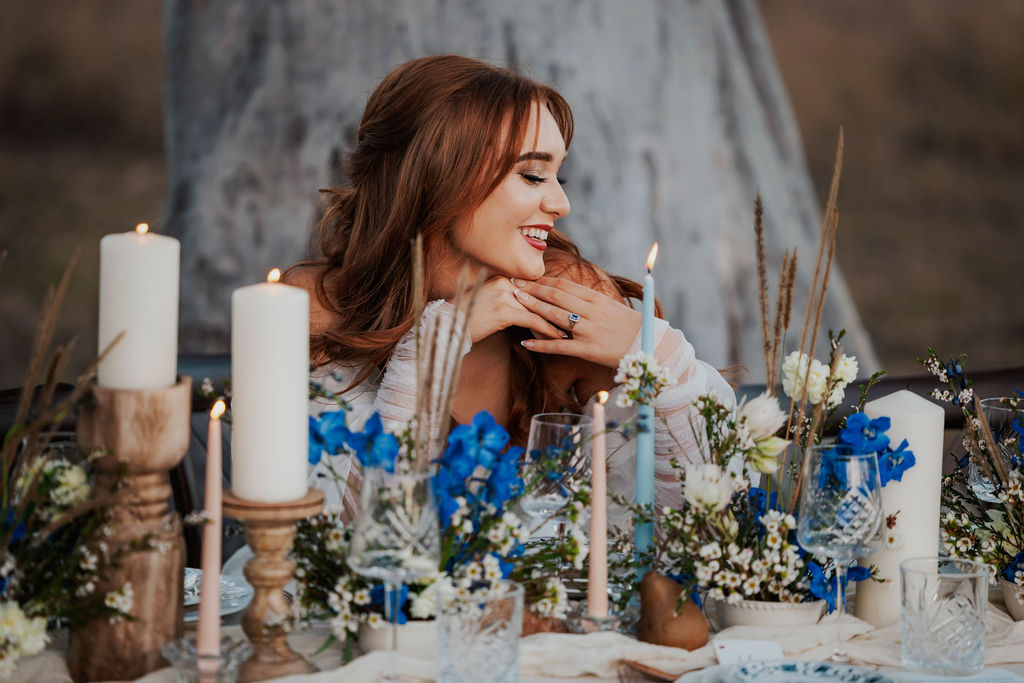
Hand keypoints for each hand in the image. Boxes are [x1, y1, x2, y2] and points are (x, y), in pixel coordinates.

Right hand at [456, 276, 566, 343]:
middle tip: (576, 319)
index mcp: (504, 278)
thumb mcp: (490, 302)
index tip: (568, 308)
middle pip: (540, 296)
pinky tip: (557, 338)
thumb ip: (509, 299)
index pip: (536, 287)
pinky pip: (532, 320)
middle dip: (559, 309)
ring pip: (539, 309)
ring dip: (557, 321)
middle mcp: (506, 283)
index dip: (552, 299)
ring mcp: (505, 295)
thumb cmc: (469, 318)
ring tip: (571, 330)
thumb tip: (529, 307)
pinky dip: (547, 330)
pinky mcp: (504, 311)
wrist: (449, 326)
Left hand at [511, 276, 641, 367]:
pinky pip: (559, 346)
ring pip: (555, 316)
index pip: (565, 285)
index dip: (544, 280)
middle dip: (532, 289)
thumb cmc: (630, 328)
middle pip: (556, 296)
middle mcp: (591, 312)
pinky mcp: (588, 350)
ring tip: (515, 302)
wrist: (651, 347)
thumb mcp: (612, 307)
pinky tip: (525, 342)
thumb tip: (571, 293)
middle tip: (513, 284)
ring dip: (533, 308)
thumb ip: (591, 301)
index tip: (528, 277)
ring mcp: (589, 330)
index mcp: (597, 299)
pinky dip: (541, 344)